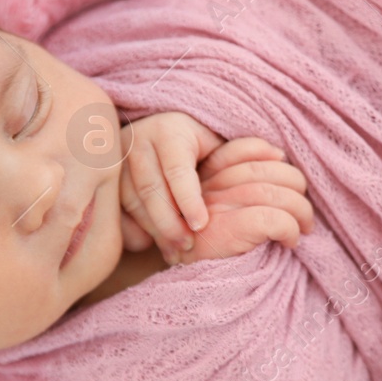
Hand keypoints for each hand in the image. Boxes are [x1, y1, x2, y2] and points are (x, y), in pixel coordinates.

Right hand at [116, 112, 300, 260]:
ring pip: (129, 199)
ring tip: (172, 250)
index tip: (201, 225)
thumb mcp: (216, 146)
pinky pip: (113, 207)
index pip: (177, 169)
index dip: (188, 199)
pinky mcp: (103, 176)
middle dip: (169, 221)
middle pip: (150, 187)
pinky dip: (131, 227)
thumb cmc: (194, 148)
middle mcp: (138, 139)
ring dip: (152, 227)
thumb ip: (243, 152)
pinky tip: (147, 243)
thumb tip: (278, 156)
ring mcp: (116, 158)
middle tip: (187, 246)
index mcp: (169, 130)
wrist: (153, 143)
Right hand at [167, 136, 313, 263]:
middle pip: (263, 169)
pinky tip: (290, 243)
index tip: (283, 165)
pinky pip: (274, 219)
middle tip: (303, 210)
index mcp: (203, 181)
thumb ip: (235, 192)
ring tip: (304, 228)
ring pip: (274, 194)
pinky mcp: (227, 230)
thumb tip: (278, 163)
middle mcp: (207, 190)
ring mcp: (216, 208)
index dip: (266, 153)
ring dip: (301, 210)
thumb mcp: (217, 218)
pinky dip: (290, 229)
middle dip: (294, 184)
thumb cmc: (211, 257)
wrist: (190, 295)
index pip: (239, 150)